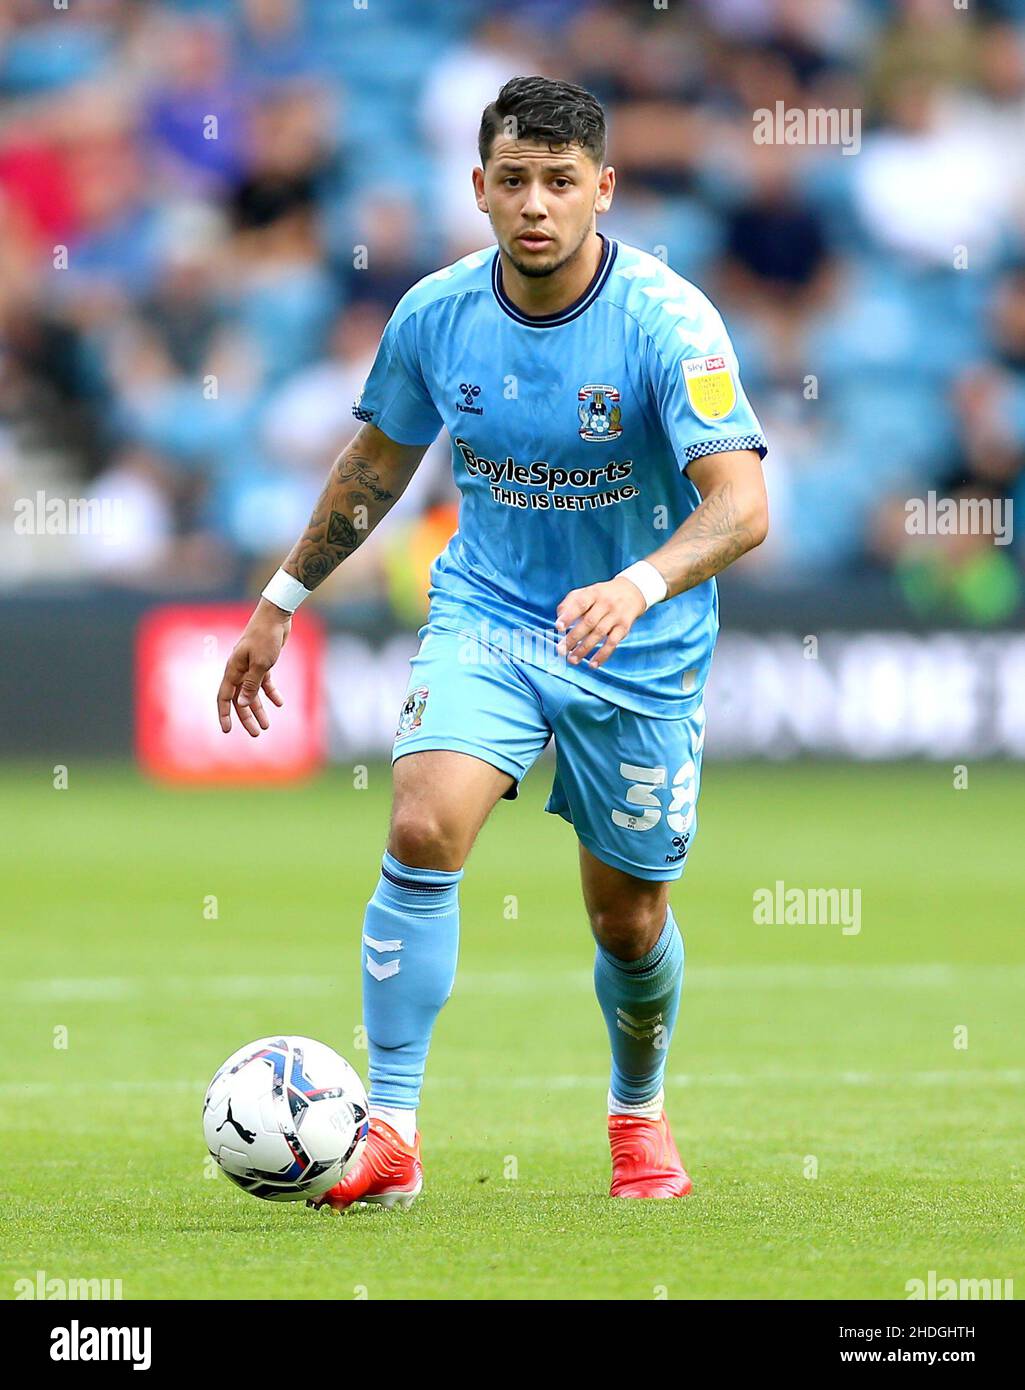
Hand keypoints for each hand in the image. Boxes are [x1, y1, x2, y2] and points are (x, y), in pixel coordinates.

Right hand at [217, 599, 290, 736]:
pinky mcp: (263, 662)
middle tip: (257, 733)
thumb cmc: (266, 637)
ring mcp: (251, 666)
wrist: (276, 616)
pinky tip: (280, 703)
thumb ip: (251, 685)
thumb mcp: (261, 664)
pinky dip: (271, 693)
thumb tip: (243, 704)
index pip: (224, 696)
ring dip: (259, 709)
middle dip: (247, 717)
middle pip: (240, 699)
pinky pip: (264, 683)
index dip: (224, 714)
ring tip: (267, 725)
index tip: (227, 730)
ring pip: (252, 693)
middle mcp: (239, 669)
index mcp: (233, 669)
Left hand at [555, 576, 646, 668]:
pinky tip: (592, 664)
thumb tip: (558, 620)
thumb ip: (569, 603)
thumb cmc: (601, 596)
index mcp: (593, 593)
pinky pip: (613, 643)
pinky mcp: (624, 627)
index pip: (580, 604)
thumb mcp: (586, 592)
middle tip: (561, 650)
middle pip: (588, 622)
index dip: (569, 616)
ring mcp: (616, 616)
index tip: (558, 627)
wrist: (631, 592)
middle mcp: (605, 603)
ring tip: (572, 660)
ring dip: (584, 649)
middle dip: (573, 638)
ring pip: (599, 634)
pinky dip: (602, 655)